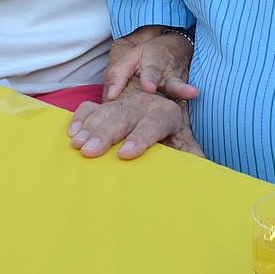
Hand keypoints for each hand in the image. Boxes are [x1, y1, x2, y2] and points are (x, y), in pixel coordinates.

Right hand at [68, 91, 204, 159]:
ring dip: (90, 128)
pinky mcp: (108, 105)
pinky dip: (80, 118)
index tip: (126, 154)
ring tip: (78, 145)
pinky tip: (72, 133)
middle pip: (125, 117)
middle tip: (92, 152)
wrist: (162, 114)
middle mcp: (144, 105)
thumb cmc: (173, 137)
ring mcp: (124, 103)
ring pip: (106, 112)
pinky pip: (91, 107)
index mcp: (166, 114)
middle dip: (107, 134)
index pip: (153, 125)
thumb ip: (192, 155)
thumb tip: (203, 170)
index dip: (140, 138)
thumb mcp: (185, 144)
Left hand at [103, 26, 197, 102]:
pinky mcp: (187, 93)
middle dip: (176, 87)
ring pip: (183, 89)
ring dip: (186, 92)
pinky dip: (188, 104)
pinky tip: (192, 110)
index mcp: (155, 63)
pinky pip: (187, 100)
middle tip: (180, 91)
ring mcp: (181, 83)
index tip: (148, 87)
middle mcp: (170, 74)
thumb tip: (111, 96)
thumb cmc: (149, 56)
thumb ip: (119, 74)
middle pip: (172, 82)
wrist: (177, 48)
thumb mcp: (132, 58)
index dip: (151, 79)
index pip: (152, 71)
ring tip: (194, 93)